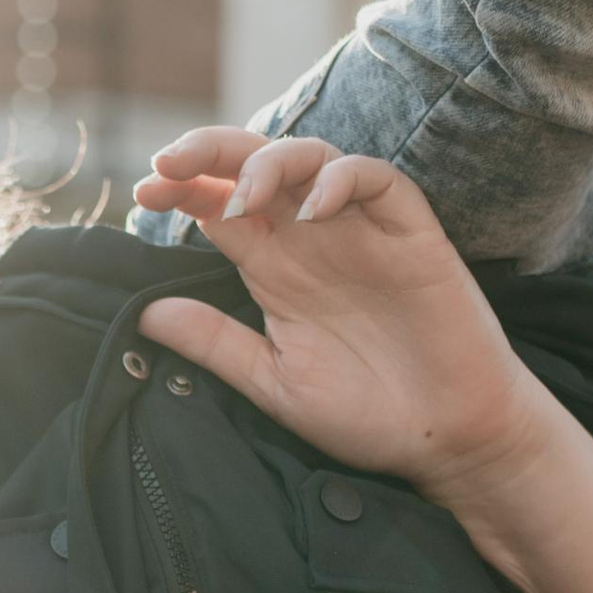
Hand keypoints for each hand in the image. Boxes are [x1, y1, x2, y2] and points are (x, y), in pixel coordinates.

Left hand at [130, 133, 542, 498]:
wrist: (448, 441)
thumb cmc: (368, 415)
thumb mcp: (275, 383)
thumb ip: (216, 345)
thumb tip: (144, 315)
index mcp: (275, 268)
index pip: (219, 205)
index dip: (181, 187)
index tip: (144, 191)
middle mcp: (314, 239)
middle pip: (256, 164)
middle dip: (209, 150)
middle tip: (168, 161)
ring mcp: (363, 231)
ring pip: (313, 157)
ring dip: (271, 164)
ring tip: (244, 199)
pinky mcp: (412, 235)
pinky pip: (379, 180)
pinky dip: (344, 180)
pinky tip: (318, 211)